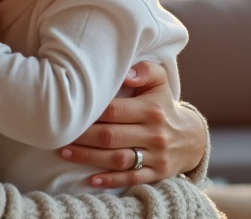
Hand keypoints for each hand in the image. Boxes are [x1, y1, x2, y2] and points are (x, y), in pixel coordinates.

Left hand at [57, 61, 207, 187]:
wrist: (191, 137)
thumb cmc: (164, 104)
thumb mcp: (160, 82)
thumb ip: (144, 71)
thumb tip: (125, 73)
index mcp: (151, 109)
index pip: (114, 111)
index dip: (90, 112)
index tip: (70, 112)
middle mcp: (154, 133)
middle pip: (111, 136)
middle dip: (82, 136)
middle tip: (60, 134)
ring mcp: (156, 156)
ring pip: (118, 159)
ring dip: (89, 157)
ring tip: (65, 152)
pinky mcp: (158, 174)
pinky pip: (132, 179)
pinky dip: (111, 180)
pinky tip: (91, 179)